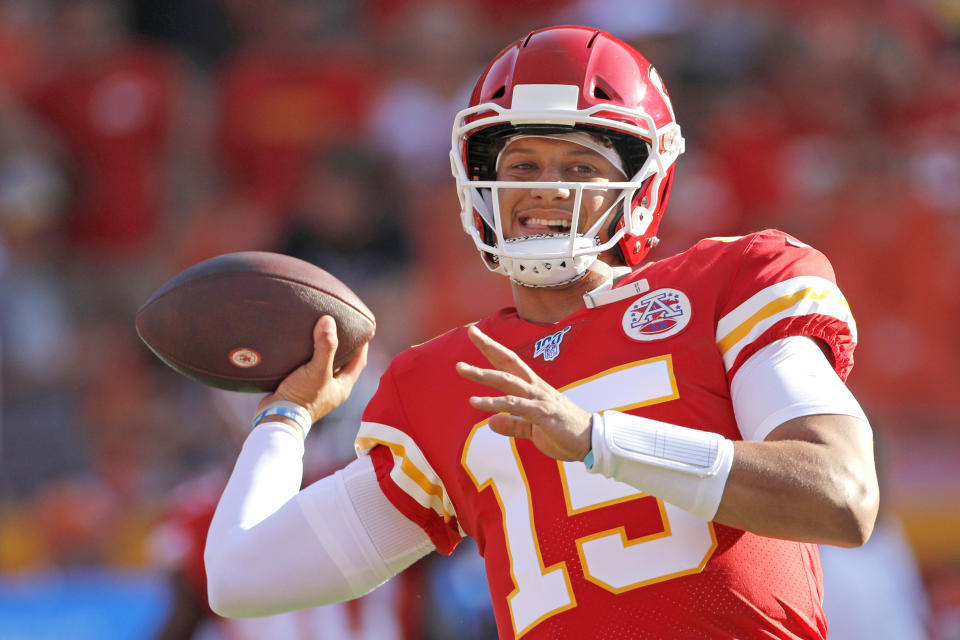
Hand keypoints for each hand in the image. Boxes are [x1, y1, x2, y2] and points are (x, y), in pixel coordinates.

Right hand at [257, 315, 367, 422]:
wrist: (276, 418)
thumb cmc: (302, 398)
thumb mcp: (317, 370)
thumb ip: (325, 347)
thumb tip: (328, 320)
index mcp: (342, 387)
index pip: (359, 362)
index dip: (362, 345)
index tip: (362, 330)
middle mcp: (331, 390)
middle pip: (342, 364)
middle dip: (343, 347)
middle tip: (339, 328)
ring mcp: (315, 391)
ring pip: (323, 367)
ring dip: (323, 352)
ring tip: (319, 334)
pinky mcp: (300, 390)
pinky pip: (307, 371)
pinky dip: (306, 359)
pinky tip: (300, 348)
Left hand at [455, 325, 591, 460]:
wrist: (591, 442)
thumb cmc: (564, 433)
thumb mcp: (533, 429)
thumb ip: (512, 424)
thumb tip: (491, 422)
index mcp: (534, 388)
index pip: (510, 364)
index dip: (493, 349)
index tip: (477, 334)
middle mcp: (535, 388)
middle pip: (508, 362)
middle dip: (489, 346)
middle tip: (471, 331)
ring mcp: (539, 398)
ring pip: (507, 381)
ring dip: (483, 374)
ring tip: (462, 368)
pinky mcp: (541, 413)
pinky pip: (514, 405)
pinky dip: (493, 403)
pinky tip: (475, 402)